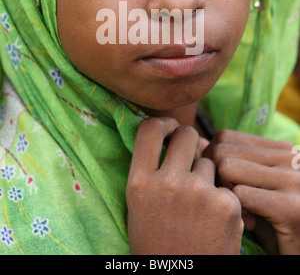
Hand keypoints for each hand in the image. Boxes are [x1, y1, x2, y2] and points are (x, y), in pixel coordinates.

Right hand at [126, 118, 242, 254]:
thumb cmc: (157, 244)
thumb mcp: (142, 206)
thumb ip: (158, 170)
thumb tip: (190, 139)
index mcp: (140, 183)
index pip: (149, 129)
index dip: (162, 124)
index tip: (169, 130)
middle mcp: (168, 182)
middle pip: (186, 135)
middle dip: (190, 143)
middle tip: (190, 159)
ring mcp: (199, 192)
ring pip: (209, 163)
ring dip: (206, 177)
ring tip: (199, 207)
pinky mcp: (226, 204)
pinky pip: (227, 187)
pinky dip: (224, 201)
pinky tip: (214, 223)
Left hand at [203, 130, 299, 254]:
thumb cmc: (278, 222)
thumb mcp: (255, 187)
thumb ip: (232, 162)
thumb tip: (199, 142)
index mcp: (283, 150)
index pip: (226, 137)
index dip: (212, 160)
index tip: (222, 186)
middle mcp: (291, 157)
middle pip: (222, 150)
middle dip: (215, 178)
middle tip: (229, 203)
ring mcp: (293, 180)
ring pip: (227, 167)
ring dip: (225, 194)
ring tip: (240, 212)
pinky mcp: (291, 207)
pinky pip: (240, 195)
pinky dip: (236, 211)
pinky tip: (250, 224)